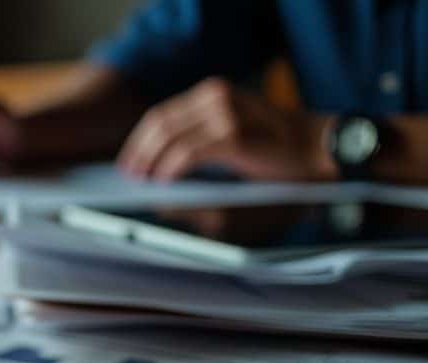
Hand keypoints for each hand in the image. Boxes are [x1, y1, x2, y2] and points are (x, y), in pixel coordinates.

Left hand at [117, 77, 336, 180]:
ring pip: (168, 136)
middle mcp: (216, 96)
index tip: (128, 161)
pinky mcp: (233, 135)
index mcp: (214, 93)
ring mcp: (225, 113)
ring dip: (150, 162)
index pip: (162, 114)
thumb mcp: (231, 138)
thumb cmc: (278, 150)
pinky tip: (163, 182)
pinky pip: (187, 153)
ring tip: (142, 182)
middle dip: (138, 151)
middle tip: (129, 175)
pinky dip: (169, 169)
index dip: (139, 139)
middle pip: (159, 123)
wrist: (321, 149)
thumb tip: (157, 170)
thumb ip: (197, 144)